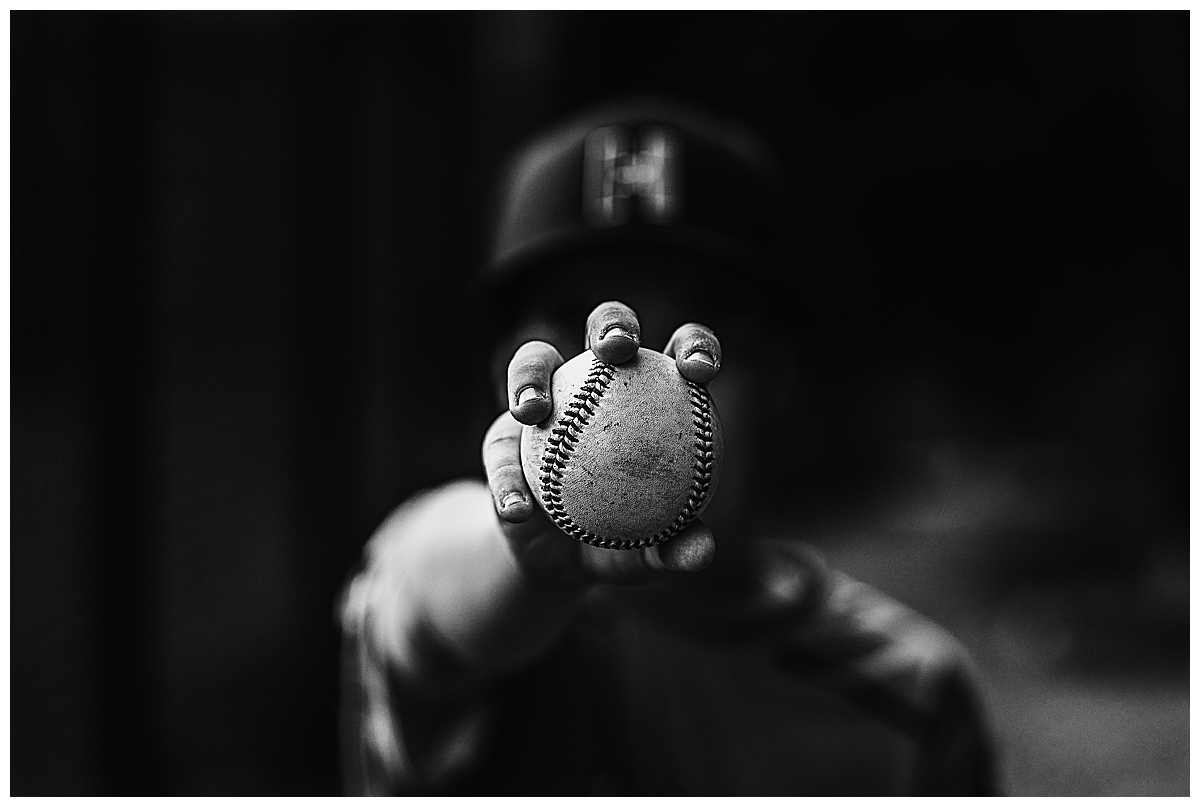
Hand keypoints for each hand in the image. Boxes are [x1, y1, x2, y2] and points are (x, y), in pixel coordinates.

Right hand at [482, 301, 722, 587]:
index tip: (699, 372)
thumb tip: (700, 553)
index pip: (680, 357)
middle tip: (616, 349)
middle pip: (605, 327)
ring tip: (534, 412)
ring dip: (530, 376)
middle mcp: (594, 382)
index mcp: (652, 397)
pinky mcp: (500, 435)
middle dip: (613, 322)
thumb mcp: (649, 555)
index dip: (695, 346)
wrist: (558, 562)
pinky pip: (498, 450)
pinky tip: (516, 508)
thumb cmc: (620, 543)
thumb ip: (674, 549)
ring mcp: (543, 399)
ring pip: (534, 360)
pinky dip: (507, 480)